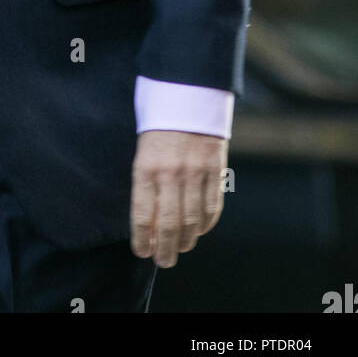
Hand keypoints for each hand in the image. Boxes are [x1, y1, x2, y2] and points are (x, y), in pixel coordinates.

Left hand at [130, 130, 226, 267]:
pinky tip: (198, 231)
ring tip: (180, 249)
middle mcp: (170, 172)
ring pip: (192, 221)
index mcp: (145, 167)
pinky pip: (212, 207)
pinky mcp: (215, 170)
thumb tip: (150, 224)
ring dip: (186, 242)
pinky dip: (205, 224)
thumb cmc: (158, 125)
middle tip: (163, 262)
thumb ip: (146, 184)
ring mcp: (195, 172)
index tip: (142, 252)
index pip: (142, 215)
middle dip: (165, 250)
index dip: (142, 240)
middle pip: (169, 225)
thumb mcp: (142, 151)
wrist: (186, 94)